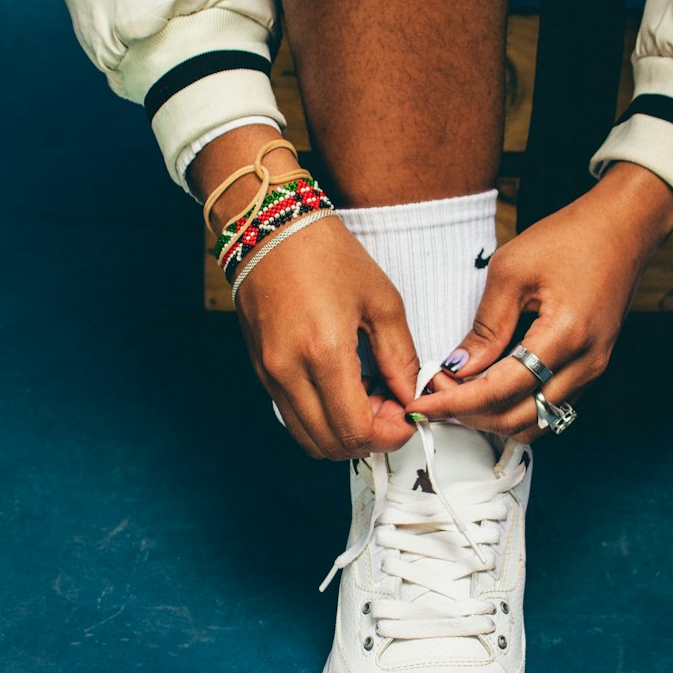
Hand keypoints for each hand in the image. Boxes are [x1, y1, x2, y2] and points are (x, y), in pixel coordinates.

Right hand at [190, 125, 418, 459]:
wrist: (268, 228)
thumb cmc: (324, 253)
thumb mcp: (381, 300)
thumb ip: (400, 356)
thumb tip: (411, 396)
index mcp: (324, 351)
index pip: (356, 429)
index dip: (389, 435)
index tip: (407, 416)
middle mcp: (289, 370)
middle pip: (330, 444)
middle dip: (367, 439)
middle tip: (390, 410)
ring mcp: (269, 374)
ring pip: (308, 438)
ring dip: (342, 432)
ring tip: (367, 400)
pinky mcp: (261, 371)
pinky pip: (292, 415)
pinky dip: (321, 417)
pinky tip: (342, 389)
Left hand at [405, 164, 672, 440]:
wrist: (623, 226)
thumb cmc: (574, 237)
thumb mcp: (512, 271)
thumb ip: (486, 325)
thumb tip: (458, 366)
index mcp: (565, 336)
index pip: (501, 390)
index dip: (457, 402)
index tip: (424, 402)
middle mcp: (586, 363)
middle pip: (519, 418)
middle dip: (471, 415)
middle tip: (436, 396)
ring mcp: (593, 369)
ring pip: (536, 421)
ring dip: (493, 417)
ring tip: (458, 397)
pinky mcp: (591, 367)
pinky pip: (550, 406)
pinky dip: (515, 407)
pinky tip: (489, 390)